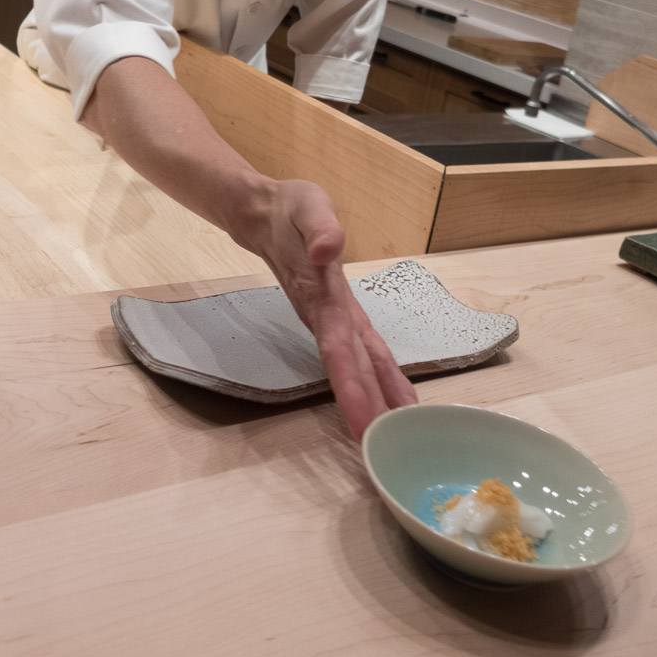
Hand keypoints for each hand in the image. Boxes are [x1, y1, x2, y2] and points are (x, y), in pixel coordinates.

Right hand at [256, 179, 417, 439]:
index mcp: (323, 297)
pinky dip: (377, 378)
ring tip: (391, 438)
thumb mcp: (308, 206)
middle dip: (365, 409)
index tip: (364, 421)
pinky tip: (391, 399)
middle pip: (350, 369)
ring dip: (371, 401)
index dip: (352, 386)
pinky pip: (361, 352)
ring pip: (355, 365)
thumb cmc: (290, 210)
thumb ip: (320, 227)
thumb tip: (328, 249)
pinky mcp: (338, 313)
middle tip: (382, 450)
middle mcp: (328, 316)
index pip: (339, 350)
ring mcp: (331, 317)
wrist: (265, 215)